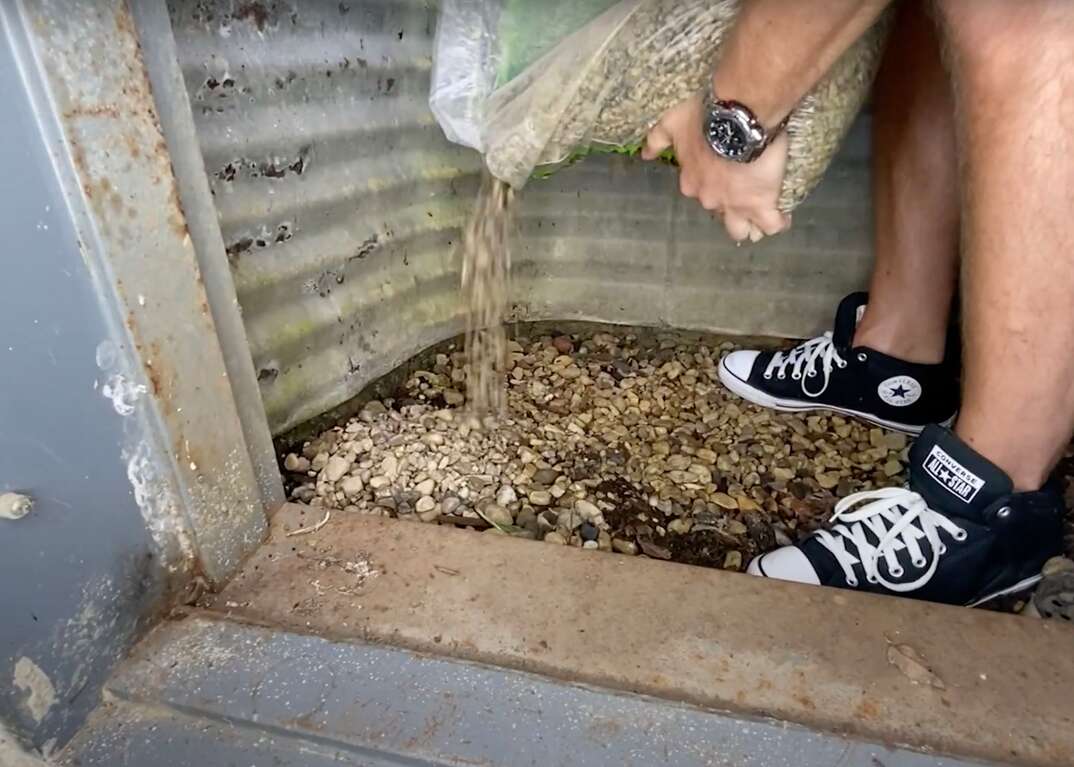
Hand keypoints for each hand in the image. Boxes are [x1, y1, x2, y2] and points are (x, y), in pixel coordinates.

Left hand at [642, 93, 790, 242]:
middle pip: (720, 215)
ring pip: (741, 229)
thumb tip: (645, 155)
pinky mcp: (761, 204)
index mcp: (692, 181)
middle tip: (744, 200)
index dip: (714, 187)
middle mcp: (710, 199)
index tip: (725, 178)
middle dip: (730, 211)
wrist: (737, 116)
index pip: (700, 193)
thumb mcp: (672, 123)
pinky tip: (782, 217)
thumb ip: (658, 139)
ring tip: (760, 221)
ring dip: (750, 226)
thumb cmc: (704, 117)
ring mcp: (735, 205)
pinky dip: (777, 223)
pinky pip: (771, 225)